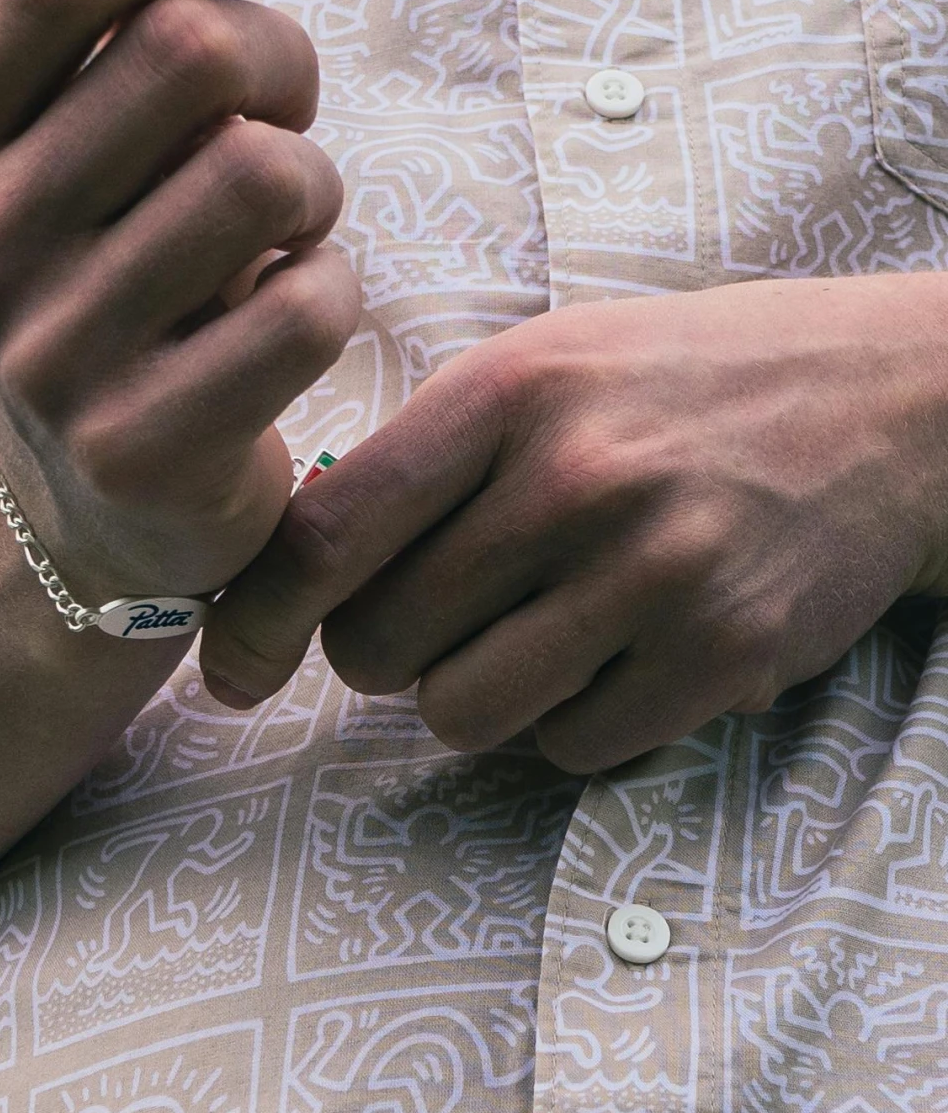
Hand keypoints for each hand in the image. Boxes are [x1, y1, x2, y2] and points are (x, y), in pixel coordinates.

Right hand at [0, 0, 361, 602]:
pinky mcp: (141, 448)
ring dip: (317, 183)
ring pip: (265, 175)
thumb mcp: (77, 137)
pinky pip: (308, 306)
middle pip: (185, 53)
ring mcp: (47, 360)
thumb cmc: (102, 274)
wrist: (87, 508)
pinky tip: (289, 315)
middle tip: (288, 109)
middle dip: (281, 56)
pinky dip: (334, 291)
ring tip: (288, 222)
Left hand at [200, 274, 947, 770]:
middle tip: (434, 617)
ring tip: (526, 634)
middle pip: (380, 644)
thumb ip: (423, 456)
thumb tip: (292, 571)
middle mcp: (576, 480)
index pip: (329, 533)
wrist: (891, 401)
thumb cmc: (683, 384)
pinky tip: (611, 654)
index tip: (230, 668)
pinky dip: (567, 722)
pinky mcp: (722, 655)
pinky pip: (570, 746)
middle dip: (379, 653)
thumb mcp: (544, 366)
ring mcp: (655, 573)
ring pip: (462, 713)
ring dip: (469, 696)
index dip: (255, 619)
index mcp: (507, 391)